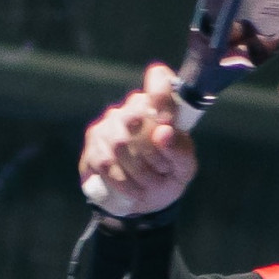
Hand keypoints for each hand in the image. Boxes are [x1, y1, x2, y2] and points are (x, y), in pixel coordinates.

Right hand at [78, 63, 197, 214]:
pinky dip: (124, 182)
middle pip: (137, 118)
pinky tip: (133, 190)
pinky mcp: (94, 139)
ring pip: (119, 143)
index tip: (167, 120)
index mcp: (162, 107)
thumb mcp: (184, 169)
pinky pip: (105, 160)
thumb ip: (180, 151)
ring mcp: (111, 121)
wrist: (141, 200)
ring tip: (149, 184)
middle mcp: (134, 106)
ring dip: (139, 172)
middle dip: (154, 155)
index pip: (160, 78)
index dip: (161, 92)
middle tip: (164, 172)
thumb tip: (163, 131)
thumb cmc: (168, 176)